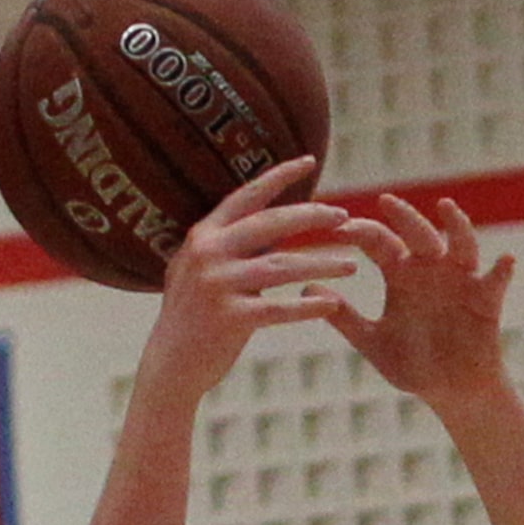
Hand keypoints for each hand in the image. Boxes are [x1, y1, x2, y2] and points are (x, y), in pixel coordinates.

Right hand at [150, 157, 360, 395]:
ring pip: (282, 267)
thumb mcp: (204, 271)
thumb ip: (233, 247)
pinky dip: (308, 307)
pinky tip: (333, 303)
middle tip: (345, 218)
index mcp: (203, 236)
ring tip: (352, 265)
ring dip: (321, 265)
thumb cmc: (193, 317)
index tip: (309, 160)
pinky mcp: (230, 318)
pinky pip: (279, 308)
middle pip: (270, 224)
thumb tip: (273, 227)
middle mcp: (208, 253)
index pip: (247, 197)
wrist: (170, 364)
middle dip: (311, 217)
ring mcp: (218, 285)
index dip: (279, 176)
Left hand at [318, 196, 514, 409]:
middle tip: (385, 203)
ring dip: (455, 224)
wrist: (451, 392)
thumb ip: (344, 317)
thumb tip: (303, 291)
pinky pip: (496, 279)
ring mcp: (460, 280)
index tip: (339, 230)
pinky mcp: (486, 299)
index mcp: (401, 275)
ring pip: (458, 242)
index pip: (379, 242)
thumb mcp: (372, 342)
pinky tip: (504, 260)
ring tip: (446, 208)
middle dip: (402, 216)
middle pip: (416, 232)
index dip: (361, 233)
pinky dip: (501, 269)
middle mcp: (430, 269)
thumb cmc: (412, 367)